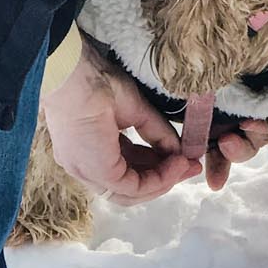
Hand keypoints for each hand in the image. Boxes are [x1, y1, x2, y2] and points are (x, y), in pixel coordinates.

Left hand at [42, 43, 267, 203]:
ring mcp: (90, 173)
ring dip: (163, 181)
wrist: (76, 73)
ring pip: (132, 193)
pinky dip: (159, 179)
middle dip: (164, 178)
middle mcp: (87, 166)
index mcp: (91, 149)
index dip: (156, 167)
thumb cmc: (95, 81)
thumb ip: (156, 132)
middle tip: (191, 168)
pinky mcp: (99, 173)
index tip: (183, 160)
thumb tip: (179, 150)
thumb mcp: (135, 110)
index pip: (126, 168)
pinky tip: (176, 164)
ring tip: (185, 165)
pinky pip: (134, 187)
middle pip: (130, 186)